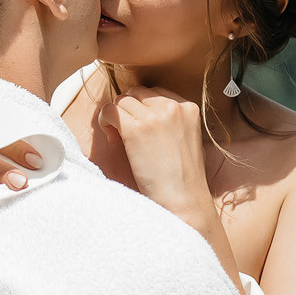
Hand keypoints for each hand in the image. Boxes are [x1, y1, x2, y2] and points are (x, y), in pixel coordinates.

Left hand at [98, 87, 245, 294]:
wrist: (184, 202)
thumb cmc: (181, 181)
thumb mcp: (183, 142)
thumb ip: (168, 124)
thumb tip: (139, 114)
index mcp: (189, 108)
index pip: (155, 92)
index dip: (142, 107)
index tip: (139, 128)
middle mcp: (173, 106)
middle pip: (137, 92)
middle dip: (128, 110)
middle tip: (125, 135)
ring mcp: (155, 115)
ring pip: (122, 100)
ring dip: (116, 117)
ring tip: (119, 139)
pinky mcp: (137, 128)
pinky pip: (111, 110)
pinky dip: (106, 122)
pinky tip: (113, 140)